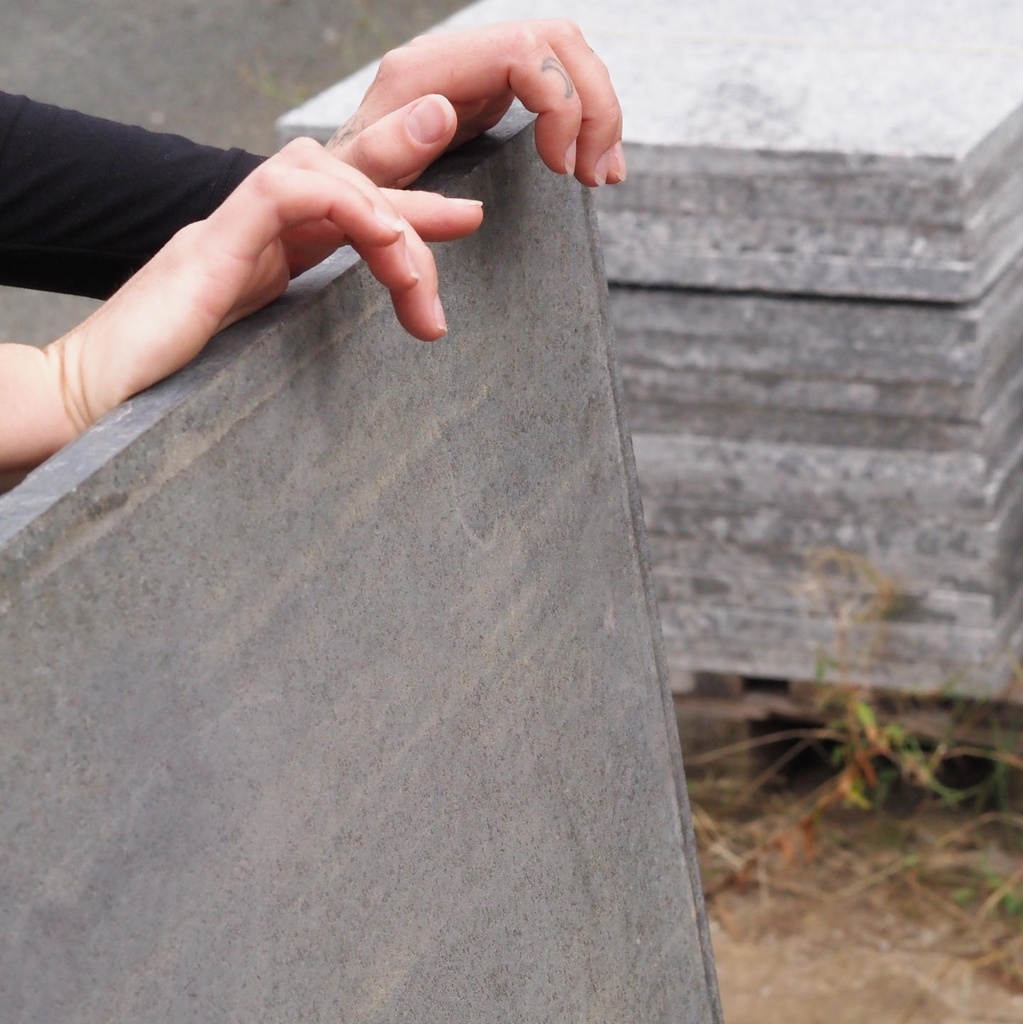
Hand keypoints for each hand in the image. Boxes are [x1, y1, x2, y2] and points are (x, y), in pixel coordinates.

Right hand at [0, 138, 482, 472]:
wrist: (85, 415)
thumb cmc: (164, 407)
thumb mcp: (258, 375)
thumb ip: (299, 359)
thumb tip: (358, 392)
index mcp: (257, 268)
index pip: (338, 219)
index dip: (402, 214)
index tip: (462, 224)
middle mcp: (243, 242)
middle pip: (338, 186)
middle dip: (411, 200)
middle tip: (471, 220)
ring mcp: (221, 240)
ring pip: (318, 176)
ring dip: (385, 215)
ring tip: (419, 278)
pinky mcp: (206, 253)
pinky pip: (282, 195)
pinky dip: (344, 208)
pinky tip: (384, 246)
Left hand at [328, 20, 624, 189]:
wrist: (337, 194)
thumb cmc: (342, 199)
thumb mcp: (352, 189)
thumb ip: (384, 152)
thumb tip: (442, 111)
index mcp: (422, 73)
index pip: (522, 49)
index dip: (559, 102)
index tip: (559, 167)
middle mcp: (454, 59)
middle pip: (557, 41)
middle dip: (592, 106)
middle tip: (593, 176)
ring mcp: (475, 72)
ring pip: (566, 55)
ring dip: (599, 113)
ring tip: (601, 176)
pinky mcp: (490, 92)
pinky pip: (555, 84)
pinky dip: (585, 120)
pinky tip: (590, 164)